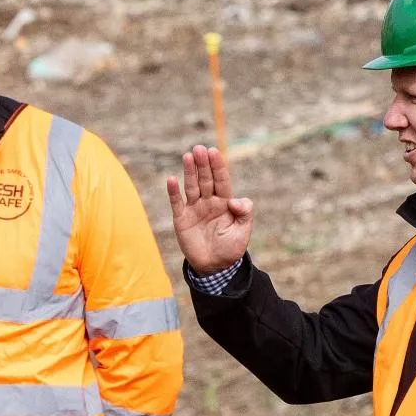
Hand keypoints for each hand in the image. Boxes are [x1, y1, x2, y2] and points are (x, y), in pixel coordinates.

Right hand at [165, 146, 254, 276]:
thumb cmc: (231, 248)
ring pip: (191, 187)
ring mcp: (194, 209)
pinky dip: (173, 192)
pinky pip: (177, 203)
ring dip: (189, 172)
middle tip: (199, 148)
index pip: (221, 180)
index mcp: (225, 203)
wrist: (215, 267)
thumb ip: (245, 213)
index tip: (214, 152)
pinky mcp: (182, 219)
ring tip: (188, 156)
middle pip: (205, 179)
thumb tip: (234, 200)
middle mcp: (209, 202)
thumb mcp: (244, 231)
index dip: (218, 166)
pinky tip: (171, 179)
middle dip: (203, 164)